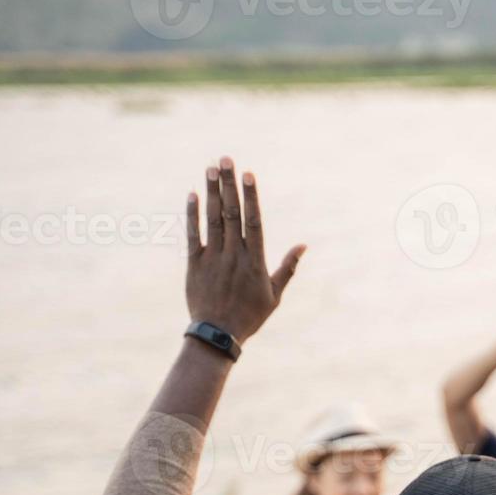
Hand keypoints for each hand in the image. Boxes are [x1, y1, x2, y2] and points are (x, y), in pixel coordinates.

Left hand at [186, 157, 305, 345]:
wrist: (218, 335)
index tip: (248, 174)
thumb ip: (288, 267)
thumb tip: (303, 245)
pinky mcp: (195, 264)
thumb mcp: (275, 294)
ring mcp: (213, 258)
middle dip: (229, 185)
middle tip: (226, 159)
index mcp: (255, 261)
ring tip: (211, 168)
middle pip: (232, 213)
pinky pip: (193, 235)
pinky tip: (193, 195)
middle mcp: (234, 255)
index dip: (251, 196)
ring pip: (213, 219)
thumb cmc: (250, 316)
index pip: (253, 221)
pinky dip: (192, 215)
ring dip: (211, 192)